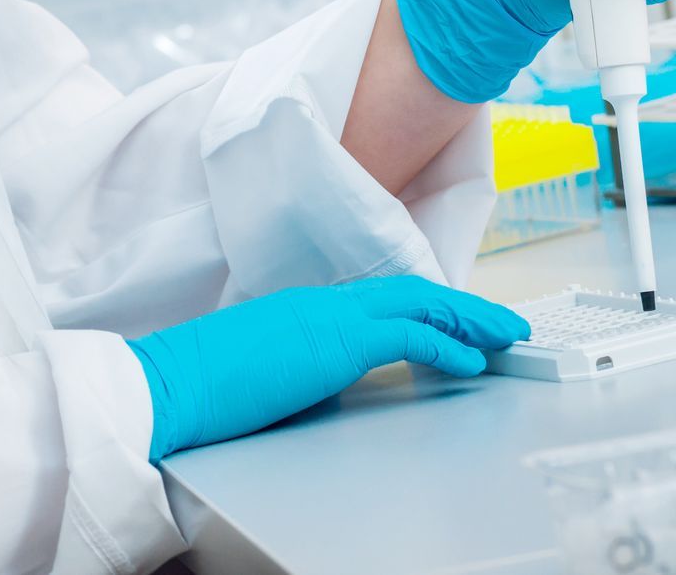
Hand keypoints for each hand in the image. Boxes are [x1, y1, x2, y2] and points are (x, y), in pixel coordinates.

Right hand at [126, 276, 528, 460]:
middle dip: (464, 308)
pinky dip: (446, 347)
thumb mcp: (265, 366)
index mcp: (308, 307)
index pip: (383, 299)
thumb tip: (323, 381)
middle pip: (412, 292)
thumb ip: (300, 363)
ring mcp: (331, 316)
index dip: (429, 308)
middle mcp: (325, 302)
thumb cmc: (204, 384)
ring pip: (420, 304)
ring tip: (505, 335)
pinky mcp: (336, 343)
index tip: (461, 324)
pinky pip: (408, 337)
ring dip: (468, 319)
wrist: (170, 383)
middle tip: (504, 324)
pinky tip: (471, 363)